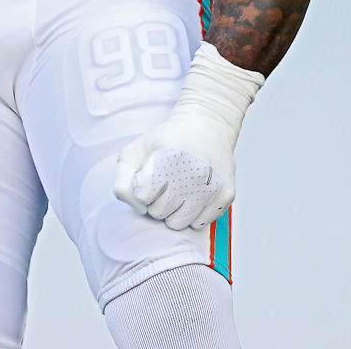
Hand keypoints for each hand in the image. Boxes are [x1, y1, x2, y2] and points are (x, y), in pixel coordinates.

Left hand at [113, 43, 262, 230]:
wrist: (205, 126)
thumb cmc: (164, 144)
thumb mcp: (134, 152)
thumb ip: (123, 183)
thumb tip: (140, 209)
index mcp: (168, 157)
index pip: (143, 197)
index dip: (142, 190)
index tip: (149, 177)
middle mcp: (194, 170)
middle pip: (159, 212)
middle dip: (156, 203)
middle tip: (164, 184)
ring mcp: (213, 183)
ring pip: (179, 223)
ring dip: (173, 213)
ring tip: (177, 191)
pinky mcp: (227, 194)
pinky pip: (200, 224)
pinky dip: (192, 216)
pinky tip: (193, 195)